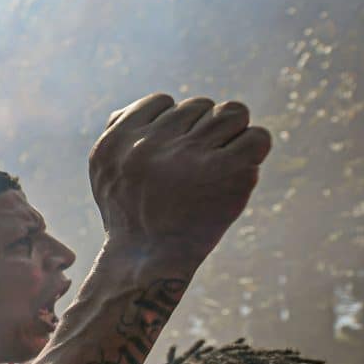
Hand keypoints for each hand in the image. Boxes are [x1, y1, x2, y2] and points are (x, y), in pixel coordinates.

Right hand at [90, 93, 271, 265]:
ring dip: (232, 136)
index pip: (163, 101)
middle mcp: (149, 145)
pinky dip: (255, 149)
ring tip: (221, 163)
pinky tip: (241, 168)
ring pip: (232, 113)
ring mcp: (188, 157)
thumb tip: (147, 106)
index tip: (172, 152)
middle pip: (201, 106)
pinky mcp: (224, 171)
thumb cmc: (130, 216)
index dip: (174, 123)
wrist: (146, 262)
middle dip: (203, 131)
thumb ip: (120, 134)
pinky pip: (257, 136)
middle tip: (196, 167)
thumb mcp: (106, 173)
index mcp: (117, 141)